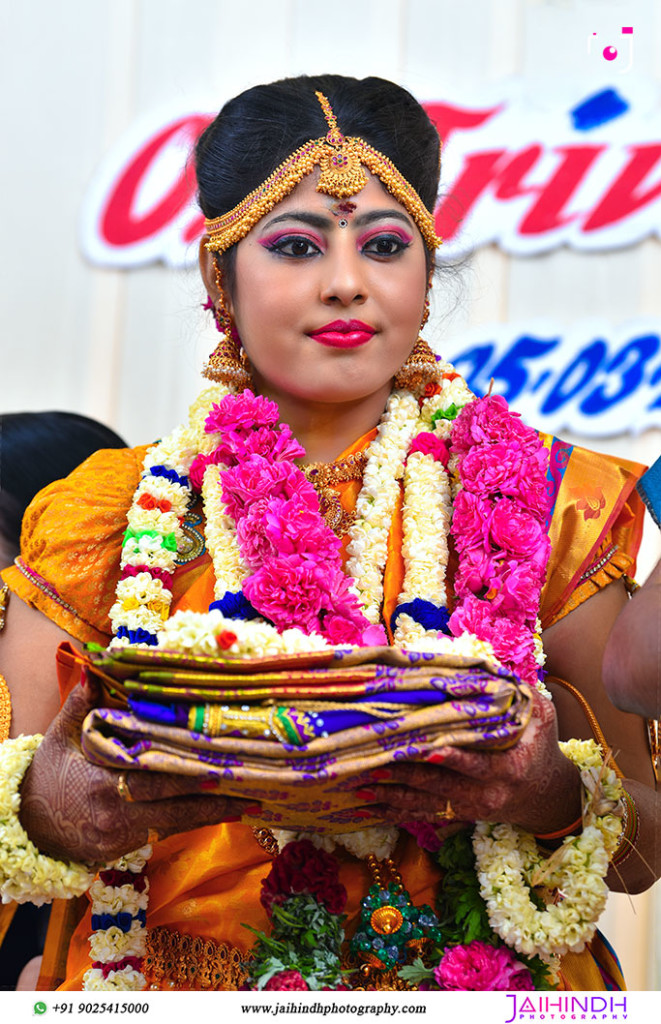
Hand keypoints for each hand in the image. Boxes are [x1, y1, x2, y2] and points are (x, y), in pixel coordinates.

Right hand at [19, 678, 259, 863]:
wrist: (26, 825)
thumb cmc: (48, 774)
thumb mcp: (60, 736)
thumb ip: (81, 703)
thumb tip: (95, 666)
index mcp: (99, 781)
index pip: (154, 776)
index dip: (191, 773)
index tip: (223, 765)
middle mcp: (113, 813)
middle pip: (175, 803)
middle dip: (215, 795)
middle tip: (254, 783)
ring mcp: (120, 837)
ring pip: (177, 822)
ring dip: (214, 813)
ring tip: (251, 800)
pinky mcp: (124, 850)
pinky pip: (167, 832)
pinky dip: (195, 821)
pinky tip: (223, 812)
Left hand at [355, 692, 581, 833]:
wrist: (546, 793)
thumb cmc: (539, 745)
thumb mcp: (540, 715)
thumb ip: (517, 694)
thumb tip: (483, 669)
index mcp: (510, 768)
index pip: (479, 765)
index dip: (454, 759)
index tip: (429, 749)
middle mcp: (488, 793)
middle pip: (442, 786)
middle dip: (407, 774)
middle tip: (374, 761)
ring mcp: (471, 808)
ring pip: (427, 803)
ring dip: (393, 795)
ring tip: (361, 785)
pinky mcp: (458, 815)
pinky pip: (424, 816)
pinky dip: (397, 812)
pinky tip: (371, 806)